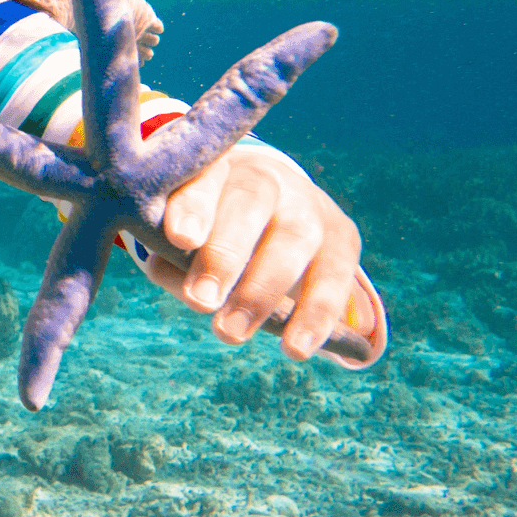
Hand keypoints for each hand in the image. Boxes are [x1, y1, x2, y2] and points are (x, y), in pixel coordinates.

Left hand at [141, 147, 363, 361]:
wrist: (277, 214)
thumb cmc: (211, 230)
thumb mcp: (186, 236)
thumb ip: (174, 257)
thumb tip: (181, 284)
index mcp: (219, 169)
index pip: (205, 177)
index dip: (194, 207)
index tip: (180, 240)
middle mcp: (267, 178)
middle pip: (251, 203)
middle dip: (225, 255)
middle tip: (201, 301)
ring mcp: (309, 205)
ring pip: (295, 239)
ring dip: (263, 292)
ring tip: (232, 333)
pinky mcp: (343, 237)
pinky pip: (335, 276)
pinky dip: (316, 314)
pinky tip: (295, 347)